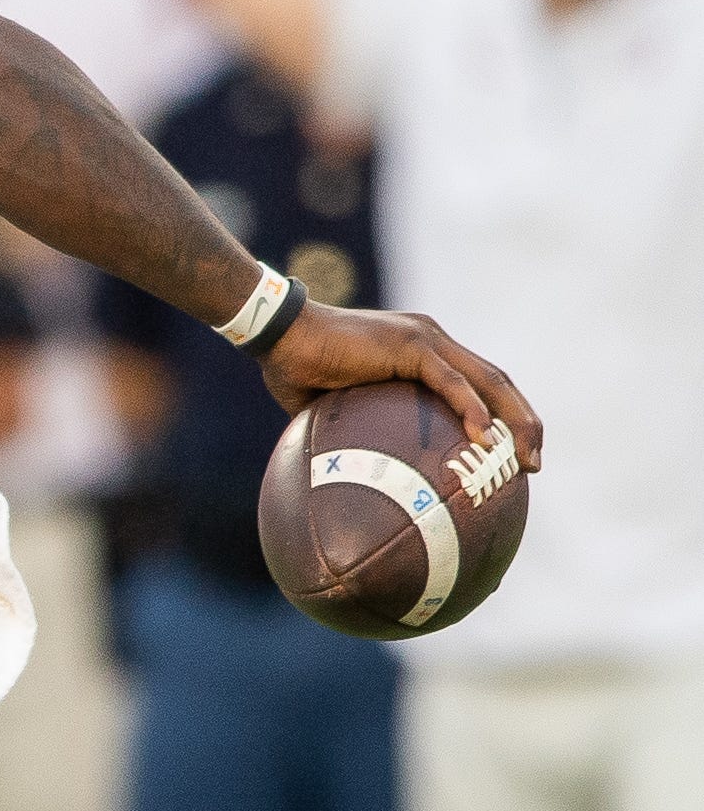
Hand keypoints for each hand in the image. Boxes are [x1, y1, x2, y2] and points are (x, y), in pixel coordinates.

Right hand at [261, 301, 542, 465]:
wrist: (277, 333)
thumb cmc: (293, 369)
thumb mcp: (332, 409)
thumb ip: (354, 432)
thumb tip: (353, 478)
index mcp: (420, 351)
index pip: (477, 382)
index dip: (501, 416)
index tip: (510, 455)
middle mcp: (433, 340)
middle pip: (498, 381)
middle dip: (524, 424)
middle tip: (533, 466)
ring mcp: (426, 339)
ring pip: (489, 380)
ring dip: (516, 421)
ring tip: (525, 460)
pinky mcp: (412, 346)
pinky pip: (452, 383)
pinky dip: (473, 411)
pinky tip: (487, 440)